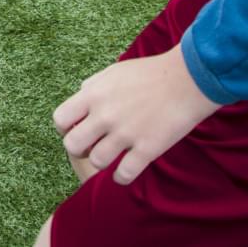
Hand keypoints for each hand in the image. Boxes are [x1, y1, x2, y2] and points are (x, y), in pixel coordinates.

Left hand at [53, 45, 221, 185]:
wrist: (187, 79)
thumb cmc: (150, 73)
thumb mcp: (113, 72)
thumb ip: (93, 86)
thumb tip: (80, 97)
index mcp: (93, 94)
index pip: (60, 119)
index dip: (65, 127)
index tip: (77, 128)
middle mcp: (105, 115)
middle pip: (73, 146)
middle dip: (79, 148)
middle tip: (92, 145)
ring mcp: (126, 133)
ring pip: (97, 162)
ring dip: (102, 162)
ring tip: (111, 157)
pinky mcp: (147, 149)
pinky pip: (123, 175)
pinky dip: (121, 177)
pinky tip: (125, 171)